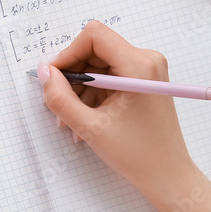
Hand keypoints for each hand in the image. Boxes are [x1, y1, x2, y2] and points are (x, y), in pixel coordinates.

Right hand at [37, 21, 197, 201]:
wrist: (167, 175)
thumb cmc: (136, 154)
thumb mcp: (89, 126)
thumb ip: (60, 97)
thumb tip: (43, 72)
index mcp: (139, 66)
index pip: (93, 36)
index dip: (68, 54)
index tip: (55, 78)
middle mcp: (146, 60)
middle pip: (93, 49)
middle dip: (72, 76)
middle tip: (59, 104)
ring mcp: (145, 70)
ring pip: (97, 64)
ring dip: (79, 89)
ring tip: (71, 120)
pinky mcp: (142, 80)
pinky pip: (106, 76)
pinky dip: (91, 94)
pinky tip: (85, 118)